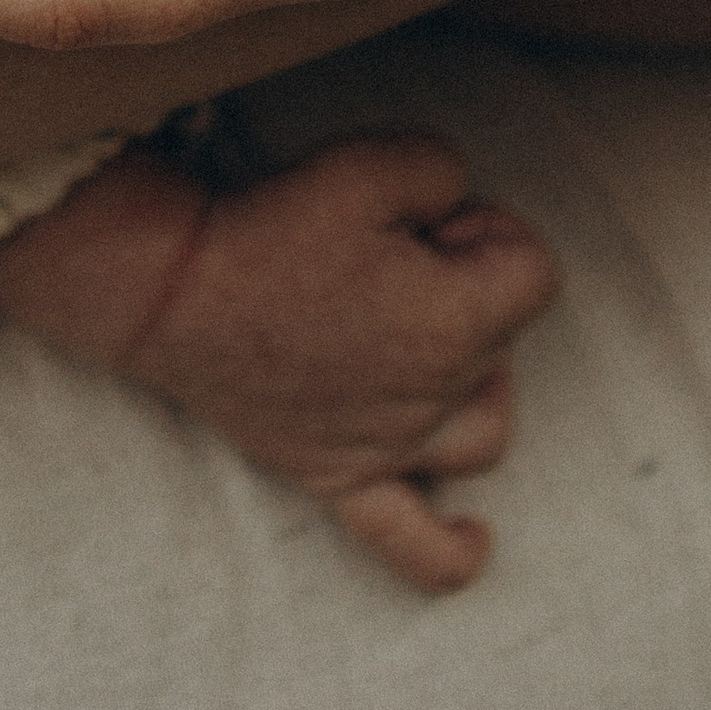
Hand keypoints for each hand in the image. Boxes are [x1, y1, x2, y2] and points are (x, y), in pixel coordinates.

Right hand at [0, 135, 559, 592]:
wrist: (173, 293)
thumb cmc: (274, 227)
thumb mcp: (372, 161)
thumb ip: (447, 172)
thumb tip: (459, 210)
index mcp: (454, 323)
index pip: (537, 272)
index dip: (493, 230)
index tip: (432, 221)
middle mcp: (434, 398)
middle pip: (507, 340)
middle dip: (467, 279)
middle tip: (392, 248)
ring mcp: (390, 447)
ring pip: (485, 431)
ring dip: (479, 381)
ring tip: (431, 334)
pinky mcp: (338, 476)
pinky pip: (411, 544)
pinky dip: (451, 547)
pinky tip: (477, 539)